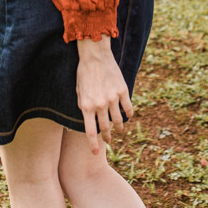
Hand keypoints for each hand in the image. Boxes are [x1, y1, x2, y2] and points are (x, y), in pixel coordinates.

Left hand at [76, 36, 133, 154]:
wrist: (94, 55)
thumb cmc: (83, 73)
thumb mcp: (78, 92)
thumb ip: (84, 107)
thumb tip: (89, 120)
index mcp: (86, 106)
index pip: (90, 132)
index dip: (93, 145)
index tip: (95, 153)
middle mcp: (100, 105)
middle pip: (105, 128)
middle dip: (107, 136)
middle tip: (108, 140)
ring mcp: (112, 98)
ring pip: (118, 120)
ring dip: (119, 128)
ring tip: (119, 130)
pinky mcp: (122, 91)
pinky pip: (128, 108)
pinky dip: (128, 114)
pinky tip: (127, 116)